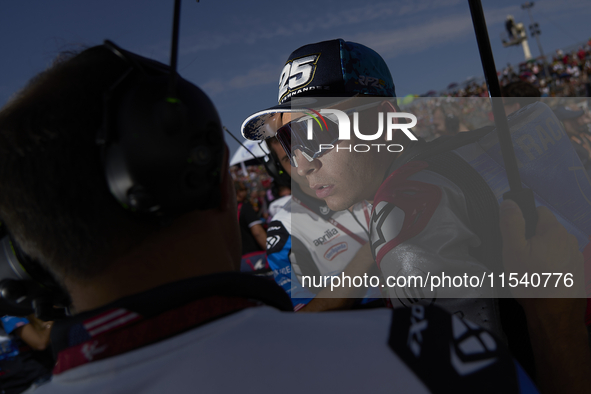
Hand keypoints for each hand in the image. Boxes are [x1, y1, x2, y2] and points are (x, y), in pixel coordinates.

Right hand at [499, 199, 584, 318]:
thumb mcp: (513, 250)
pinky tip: (542, 279)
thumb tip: (510, 203)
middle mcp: (569, 240)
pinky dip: (552, 265)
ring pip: (553, 246)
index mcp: (554, 231)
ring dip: (543, 252)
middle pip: (546, 229)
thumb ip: (511, 223)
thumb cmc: (531, 282)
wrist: (553, 315)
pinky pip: (561, 260)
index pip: (539, 211)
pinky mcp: (577, 271)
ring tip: (531, 271)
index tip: (517, 238)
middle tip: (520, 257)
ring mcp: (576, 257)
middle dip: (533, 238)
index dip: (524, 221)